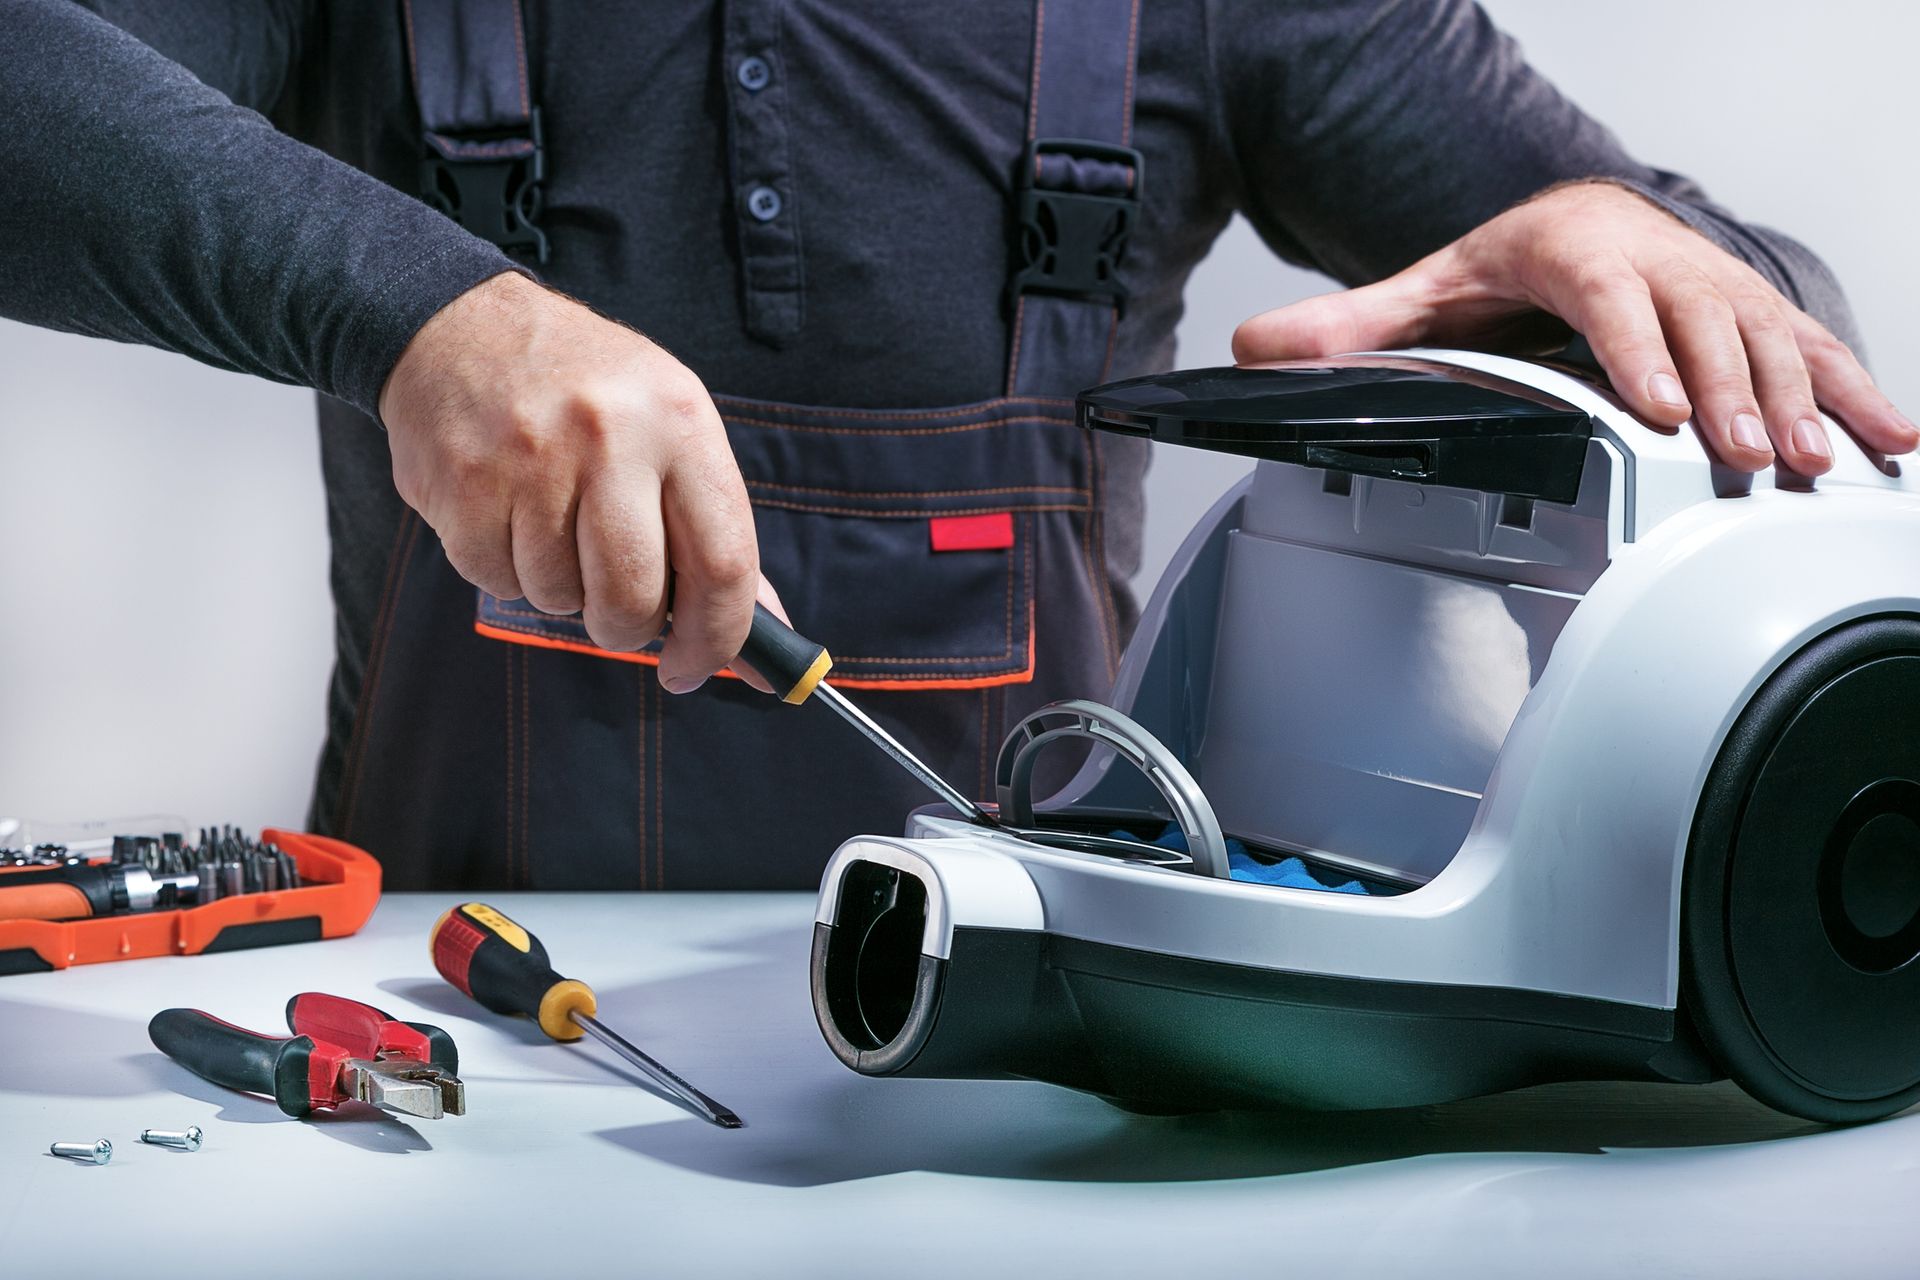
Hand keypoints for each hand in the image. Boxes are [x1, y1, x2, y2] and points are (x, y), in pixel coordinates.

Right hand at [379, 271, 759, 691]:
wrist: (459, 327)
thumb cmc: (586, 393)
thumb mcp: (670, 431)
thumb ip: (714, 534)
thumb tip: (761, 643)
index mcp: (680, 421)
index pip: (722, 563)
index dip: (717, 637)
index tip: (697, 668)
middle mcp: (609, 435)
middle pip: (634, 598)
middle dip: (627, 629)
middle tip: (618, 615)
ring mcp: (531, 459)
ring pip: (560, 598)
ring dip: (561, 590)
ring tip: (554, 527)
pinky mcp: (463, 485)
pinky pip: (496, 582)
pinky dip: (507, 572)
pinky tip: (508, 516)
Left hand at [1233, 181, 1917, 474]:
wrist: (1580, 217)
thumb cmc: (1508, 266)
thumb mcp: (1425, 290)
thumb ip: (1347, 326)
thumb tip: (1256, 353)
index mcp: (1574, 251)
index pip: (1607, 296)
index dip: (1635, 349)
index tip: (1653, 405)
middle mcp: (1657, 261)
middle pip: (1702, 320)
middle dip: (1727, 391)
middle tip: (1744, 458)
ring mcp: (1715, 286)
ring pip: (1768, 336)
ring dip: (1798, 401)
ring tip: (1814, 465)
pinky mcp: (1757, 313)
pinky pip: (1817, 348)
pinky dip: (1859, 392)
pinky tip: (1894, 441)